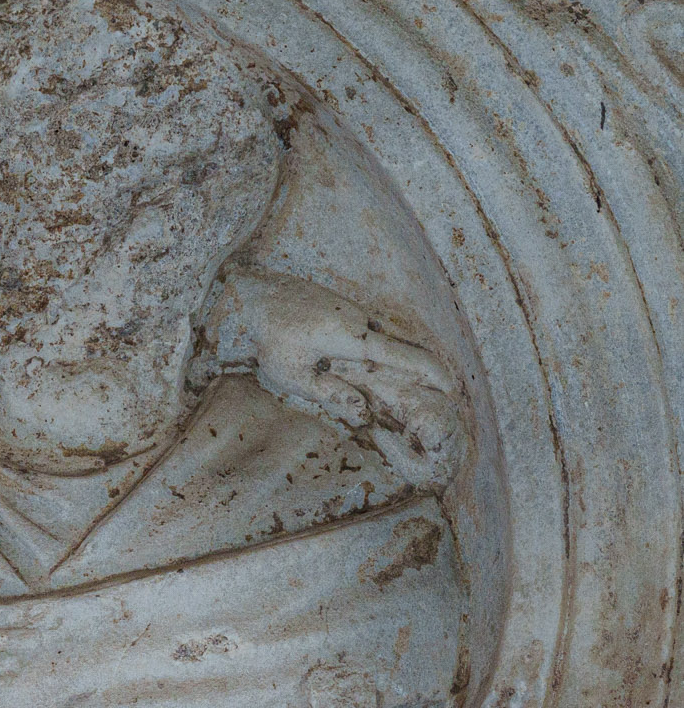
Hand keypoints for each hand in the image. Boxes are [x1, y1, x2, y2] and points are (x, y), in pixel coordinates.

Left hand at [208, 266, 469, 490]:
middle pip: (406, 347)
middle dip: (425, 372)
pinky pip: (372, 333)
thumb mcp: (295, 376)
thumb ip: (331, 395)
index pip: (408, 357)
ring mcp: (355, 312)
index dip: (434, 375)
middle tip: (440, 396)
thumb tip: (365, 412)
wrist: (253, 295)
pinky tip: (372, 368)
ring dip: (399, 363)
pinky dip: (381, 352)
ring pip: (387, 340)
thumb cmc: (270, 338)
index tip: (453, 390)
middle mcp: (363, 321)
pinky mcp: (345, 309)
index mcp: (355, 338)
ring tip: (408, 389)